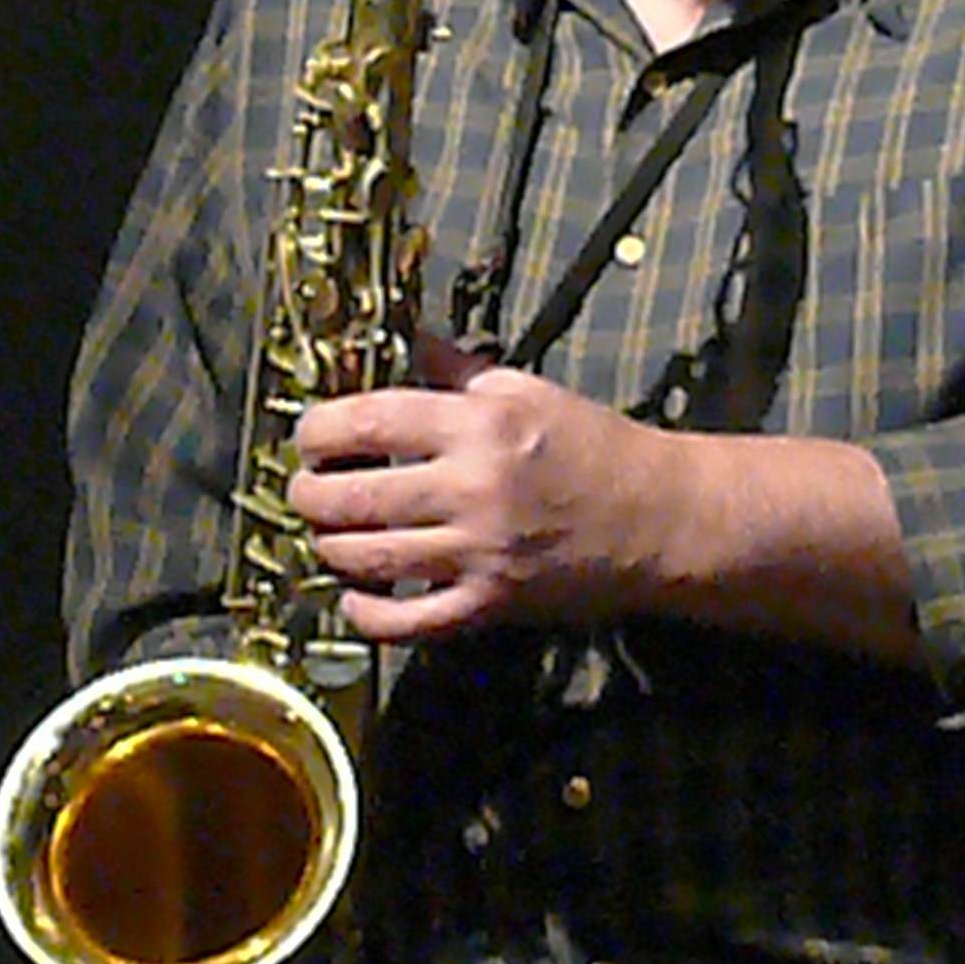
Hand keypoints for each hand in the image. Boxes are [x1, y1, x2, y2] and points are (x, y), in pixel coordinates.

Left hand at [285, 333, 676, 641]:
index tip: (310, 437)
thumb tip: (406, 339)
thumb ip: (456, 372)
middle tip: (306, 488)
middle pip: (352, 497)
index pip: (367, 421)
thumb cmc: (592, 446)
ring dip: (329, 547)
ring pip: (367, 559)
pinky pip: (406, 623)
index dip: (318, 430)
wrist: (658, 519)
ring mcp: (479, 554)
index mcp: (479, 426)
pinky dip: (366, 613)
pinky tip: (359, 594)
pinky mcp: (490, 606)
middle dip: (309, 493)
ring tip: (329, 533)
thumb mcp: (526, 390)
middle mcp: (473, 489)